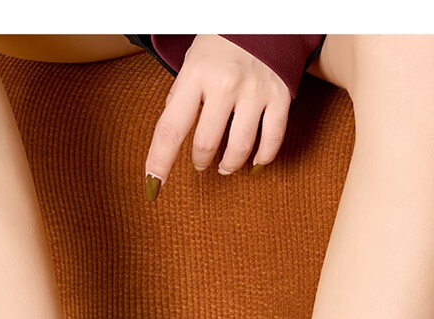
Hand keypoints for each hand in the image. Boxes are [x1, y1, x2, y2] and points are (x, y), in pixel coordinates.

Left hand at [144, 34, 291, 195]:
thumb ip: (182, 95)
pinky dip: (263, 157)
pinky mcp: (280, 95)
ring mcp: (255, 90)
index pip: (170, 128)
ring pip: (240, 148)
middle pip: (206, 144)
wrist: (263, 13)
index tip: (153, 186)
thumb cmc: (222, 39)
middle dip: (201, 161)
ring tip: (224, 167)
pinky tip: (255, 162)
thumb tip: (172, 133)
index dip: (159, 161)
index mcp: (196, 74)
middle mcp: (225, 83)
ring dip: (229, 165)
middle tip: (201, 163)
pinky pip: (272, 139)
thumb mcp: (193, 60)